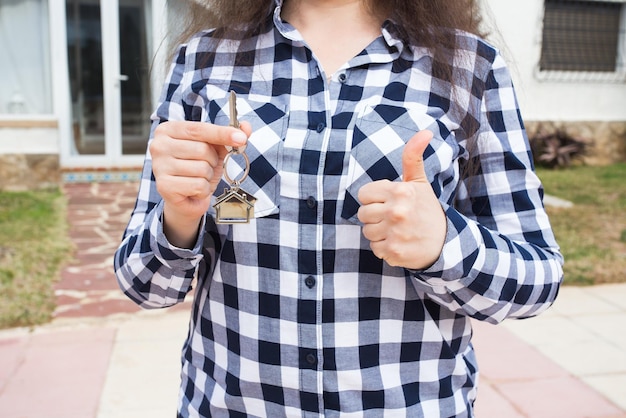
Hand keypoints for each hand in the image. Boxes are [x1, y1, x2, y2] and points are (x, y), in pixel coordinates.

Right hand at [149, 120, 251, 246]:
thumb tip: (246, 127)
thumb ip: (228, 136)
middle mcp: (159, 145)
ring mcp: (159, 166)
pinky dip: (203, 190)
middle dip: (212, 161)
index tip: (241, 138)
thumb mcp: (214, 150)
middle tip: (205, 167)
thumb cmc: (197, 170)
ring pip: (202, 168)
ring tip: (198, 179)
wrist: (186, 199)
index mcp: (168, 130)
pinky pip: (198, 185)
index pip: (199, 129)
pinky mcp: (164, 186)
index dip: (222, 133)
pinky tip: (194, 190)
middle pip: (202, 149)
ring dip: (208, 176)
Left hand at [357, 130, 445, 269]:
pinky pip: (374, 248)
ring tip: (397, 230)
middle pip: (362, 214)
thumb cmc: (426, 209)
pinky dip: (384, 247)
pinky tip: (399, 242)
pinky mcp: (394, 252)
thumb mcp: (419, 182)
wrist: (445, 242)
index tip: (389, 202)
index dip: (374, 198)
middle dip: (375, 216)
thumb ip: (413, 156)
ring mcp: (395, 233)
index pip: (363, 194)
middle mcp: (397, 211)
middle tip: (395, 218)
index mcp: (400, 191)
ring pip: (367, 231)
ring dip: (379, 232)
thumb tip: (426, 131)